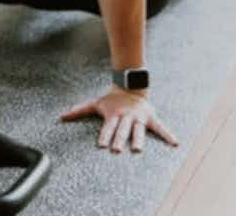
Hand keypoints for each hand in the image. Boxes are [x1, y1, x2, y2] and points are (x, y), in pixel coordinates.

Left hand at [59, 86, 179, 152]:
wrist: (130, 86)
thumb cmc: (111, 100)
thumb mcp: (96, 103)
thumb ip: (79, 110)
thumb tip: (61, 117)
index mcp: (113, 115)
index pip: (108, 127)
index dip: (104, 135)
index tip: (101, 145)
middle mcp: (126, 117)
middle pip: (122, 130)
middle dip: (119, 139)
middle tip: (116, 150)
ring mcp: (139, 118)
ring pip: (138, 130)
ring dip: (138, 139)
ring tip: (137, 149)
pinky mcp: (150, 117)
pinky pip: (160, 127)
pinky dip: (168, 134)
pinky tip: (175, 143)